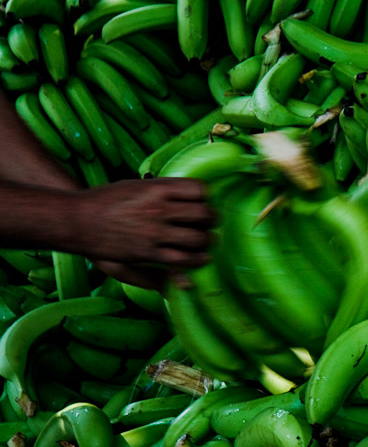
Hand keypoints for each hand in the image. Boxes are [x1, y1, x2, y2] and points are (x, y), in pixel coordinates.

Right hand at [71, 177, 216, 267]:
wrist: (76, 220)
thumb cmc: (105, 200)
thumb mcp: (135, 186)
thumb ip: (163, 190)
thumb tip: (191, 195)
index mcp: (157, 188)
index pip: (199, 189)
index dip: (206, 197)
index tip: (204, 202)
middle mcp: (159, 208)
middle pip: (204, 214)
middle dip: (212, 220)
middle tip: (211, 223)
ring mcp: (154, 232)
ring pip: (199, 238)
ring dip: (208, 241)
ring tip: (208, 241)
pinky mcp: (149, 253)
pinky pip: (184, 259)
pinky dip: (197, 260)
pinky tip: (200, 258)